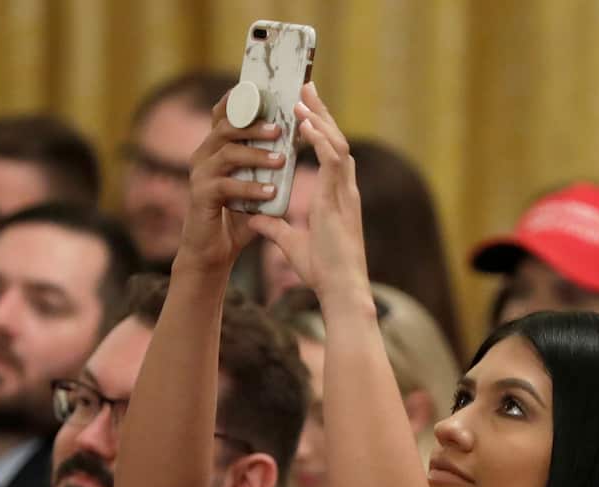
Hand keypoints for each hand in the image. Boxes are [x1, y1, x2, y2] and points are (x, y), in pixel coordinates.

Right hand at [174, 93, 284, 273]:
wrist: (213, 251)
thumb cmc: (237, 215)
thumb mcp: (255, 182)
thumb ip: (270, 161)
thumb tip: (302, 137)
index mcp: (215, 147)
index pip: (224, 114)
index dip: (241, 101)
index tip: (266, 95)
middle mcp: (203, 155)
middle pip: (227, 128)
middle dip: (255, 126)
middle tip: (280, 130)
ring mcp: (199, 175)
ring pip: (228, 153)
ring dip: (256, 155)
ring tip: (280, 161)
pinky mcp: (200, 196)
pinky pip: (227, 185)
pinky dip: (251, 188)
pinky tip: (270, 193)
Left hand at [249, 83, 371, 305]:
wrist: (339, 288)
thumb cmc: (322, 270)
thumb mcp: (290, 242)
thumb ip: (273, 227)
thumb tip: (253, 218)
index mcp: (335, 196)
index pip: (328, 152)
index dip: (317, 129)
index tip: (302, 109)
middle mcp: (343, 189)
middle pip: (335, 139)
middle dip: (319, 112)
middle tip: (304, 87)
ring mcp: (345, 192)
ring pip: (337, 143)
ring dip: (319, 118)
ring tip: (301, 96)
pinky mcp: (341, 199)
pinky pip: (334, 160)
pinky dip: (321, 139)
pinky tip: (305, 124)